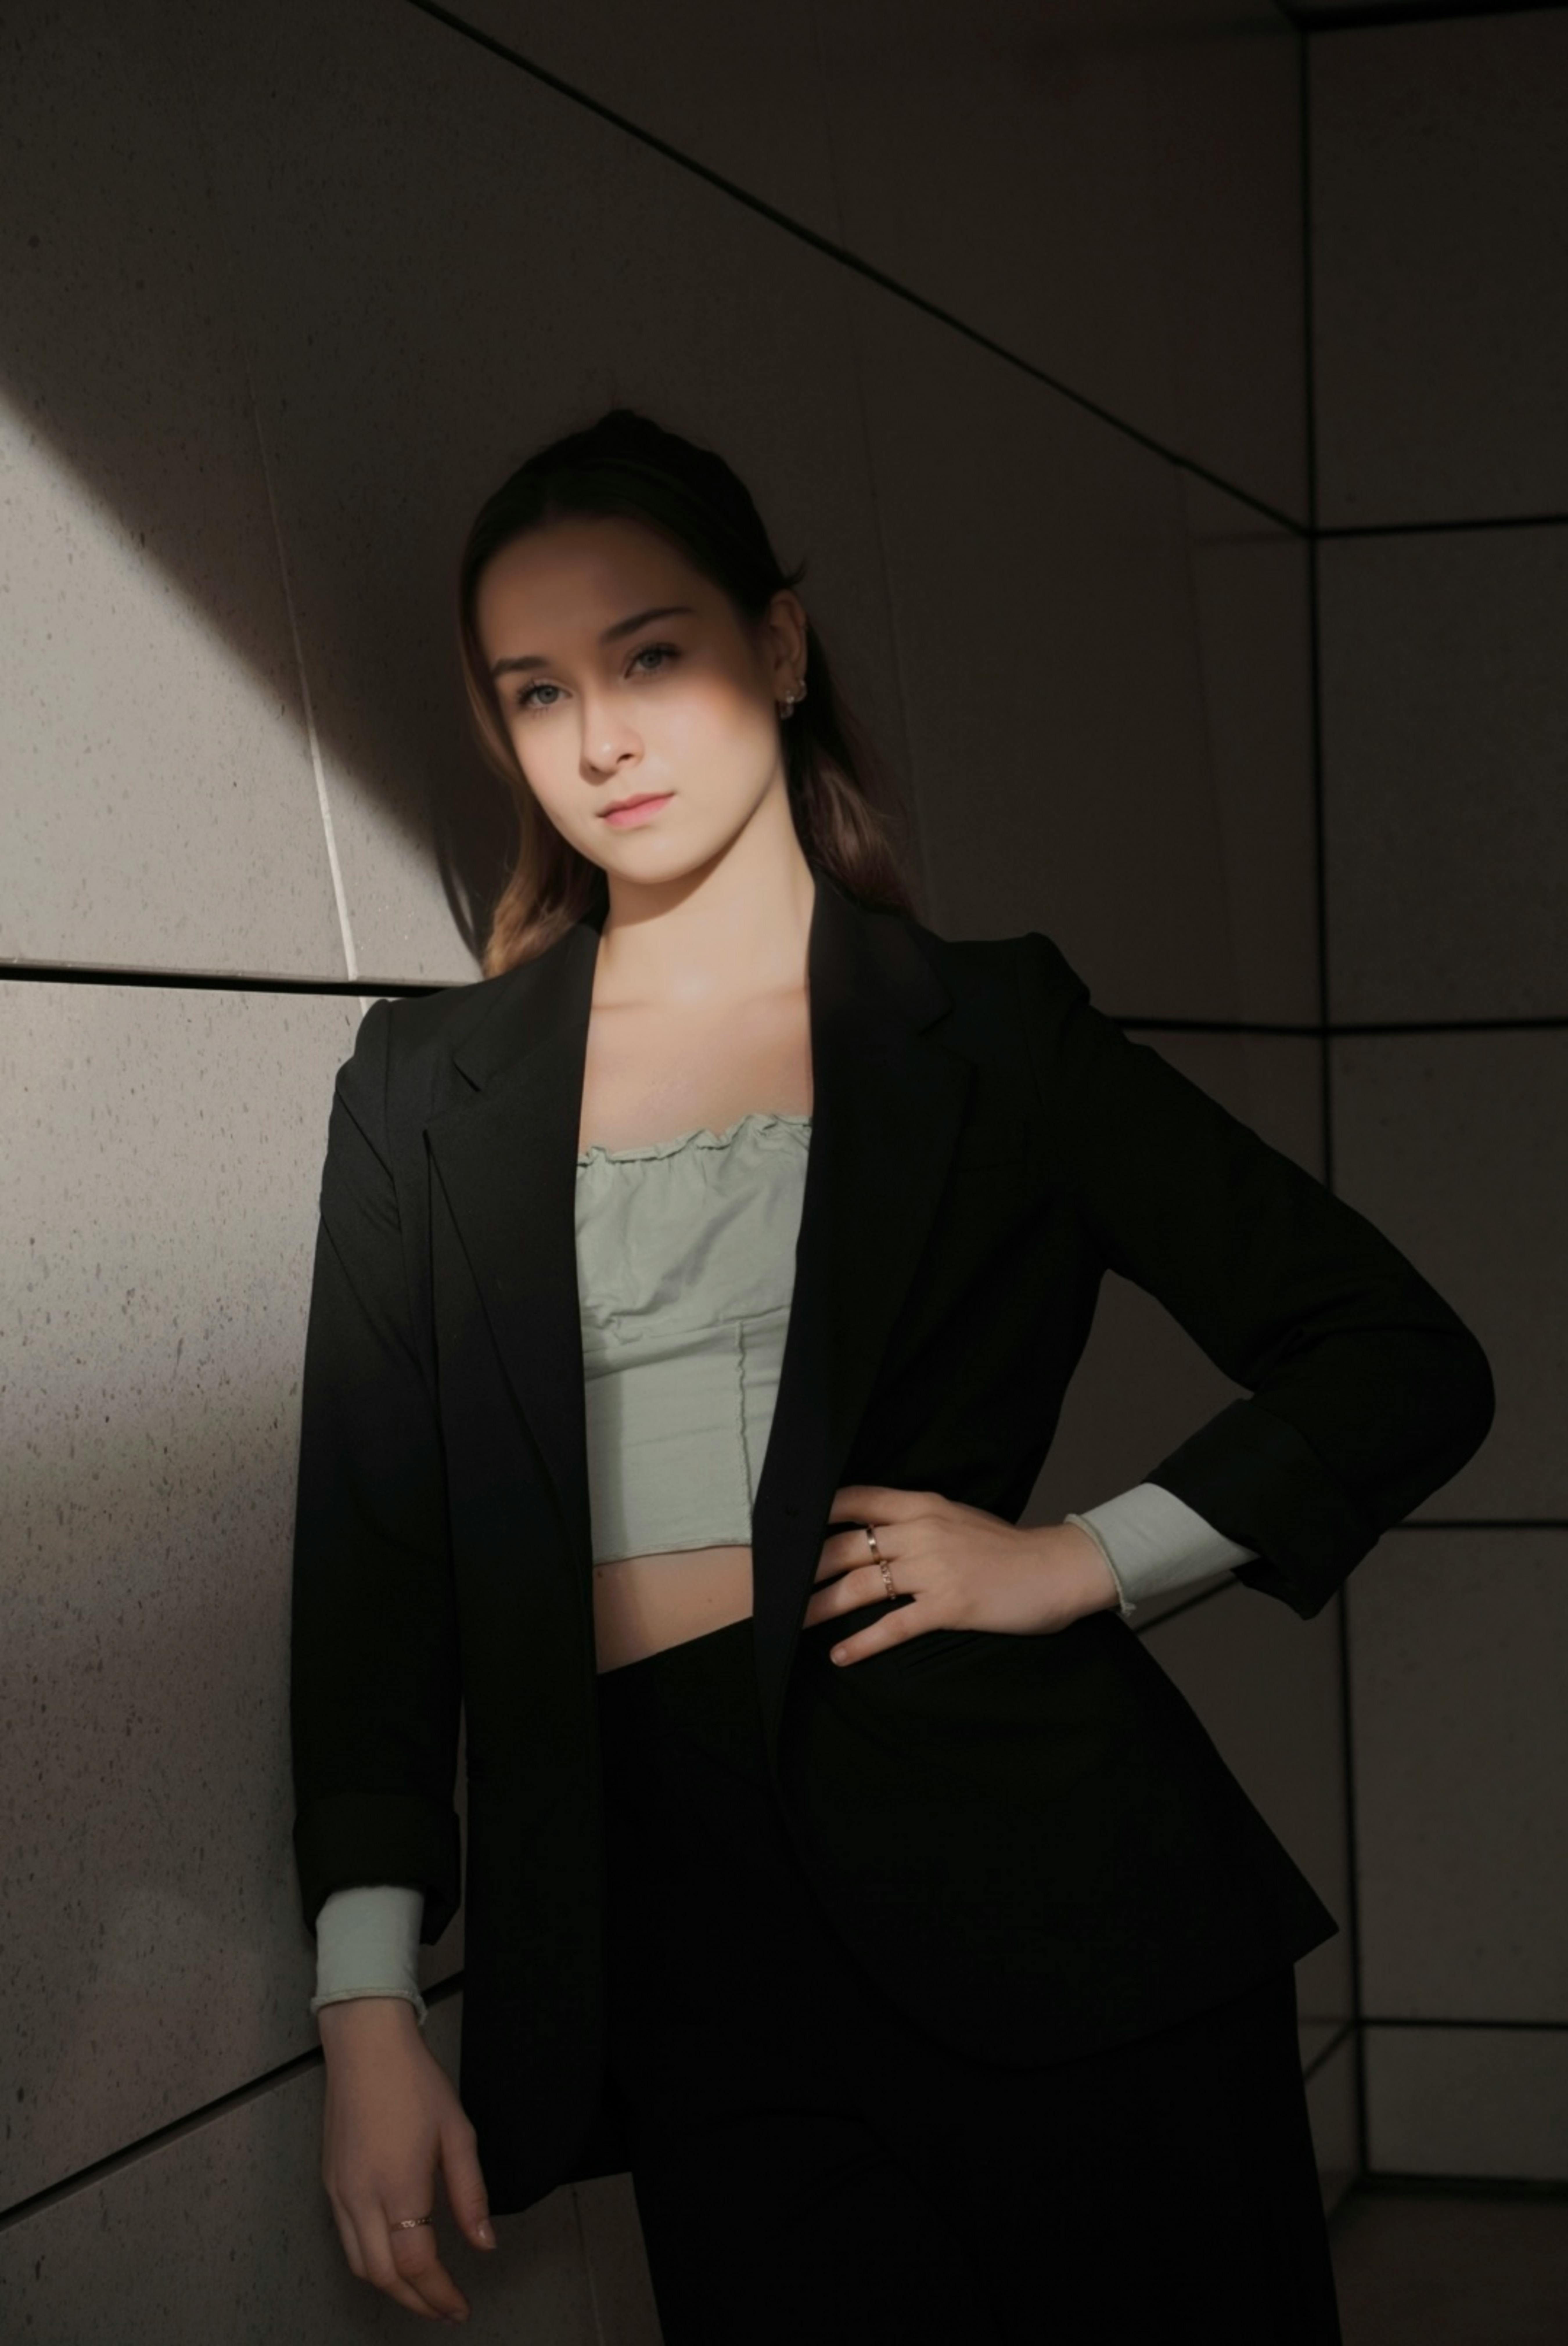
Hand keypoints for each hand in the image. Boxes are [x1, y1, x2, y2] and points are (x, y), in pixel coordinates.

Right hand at [318, 1997, 495, 2321]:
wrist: (366, 2046)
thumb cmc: (414, 2081)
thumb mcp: (457, 2133)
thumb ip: (470, 2195)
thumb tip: (484, 2243)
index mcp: (397, 2186)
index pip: (417, 2264)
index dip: (440, 2294)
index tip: (460, 2308)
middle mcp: (361, 2197)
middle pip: (383, 2277)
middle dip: (416, 2302)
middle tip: (444, 2309)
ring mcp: (339, 2192)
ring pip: (360, 2265)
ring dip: (391, 2287)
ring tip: (422, 2292)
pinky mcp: (328, 2184)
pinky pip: (347, 2240)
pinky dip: (371, 2262)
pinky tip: (393, 2257)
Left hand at [802, 1484, 1120, 1665]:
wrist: (1056, 1568)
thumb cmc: (1005, 1548)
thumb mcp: (956, 1518)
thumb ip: (916, 1520)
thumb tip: (874, 1533)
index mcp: (922, 1504)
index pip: (855, 1500)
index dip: (815, 1514)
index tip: (784, 1531)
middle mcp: (921, 1531)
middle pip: (845, 1547)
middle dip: (805, 1569)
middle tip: (774, 1588)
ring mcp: (934, 1568)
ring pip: (860, 1586)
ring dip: (821, 1607)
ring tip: (792, 1623)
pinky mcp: (949, 1605)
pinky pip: (894, 1625)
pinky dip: (862, 1642)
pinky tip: (840, 1655)